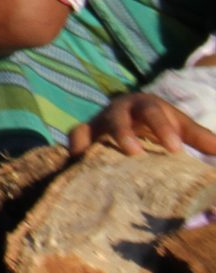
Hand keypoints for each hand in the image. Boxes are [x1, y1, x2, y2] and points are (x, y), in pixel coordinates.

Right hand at [71, 92, 215, 157]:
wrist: (133, 112)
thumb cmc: (160, 122)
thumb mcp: (179, 125)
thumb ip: (198, 136)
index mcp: (144, 105)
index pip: (154, 112)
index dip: (163, 129)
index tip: (175, 150)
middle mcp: (117, 111)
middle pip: (117, 118)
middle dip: (123, 134)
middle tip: (135, 153)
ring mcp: (98, 122)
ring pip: (88, 128)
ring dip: (90, 144)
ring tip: (93, 161)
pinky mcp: (85, 135)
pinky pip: (74, 140)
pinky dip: (74, 151)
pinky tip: (75, 167)